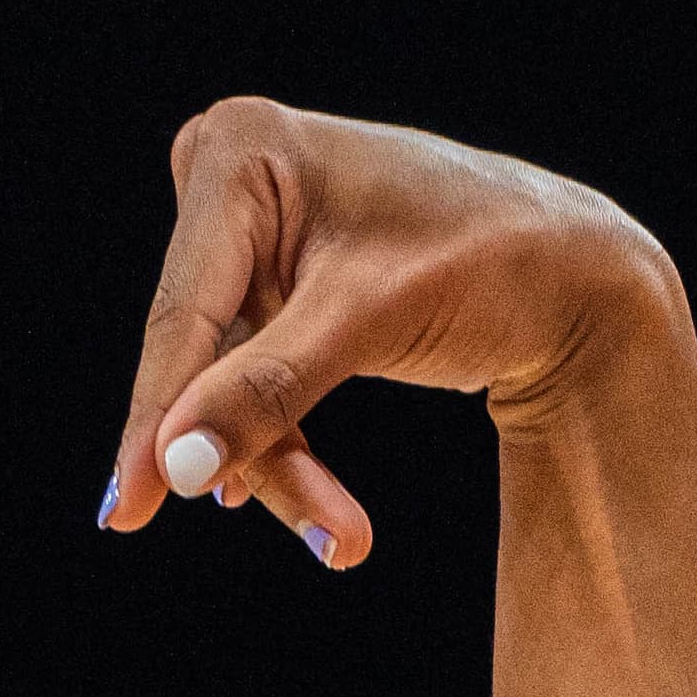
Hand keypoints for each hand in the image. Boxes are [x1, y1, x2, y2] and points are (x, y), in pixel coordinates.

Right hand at [98, 100, 670, 569]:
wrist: (570, 267)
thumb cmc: (486, 262)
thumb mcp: (369, 323)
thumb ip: (268, 390)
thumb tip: (178, 467)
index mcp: (240, 152)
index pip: (187, 311)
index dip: (157, 417)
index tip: (126, 509)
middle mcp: (231, 178)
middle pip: (209, 353)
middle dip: (253, 452)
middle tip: (335, 544)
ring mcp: (252, 232)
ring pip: (235, 379)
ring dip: (283, 463)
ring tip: (350, 540)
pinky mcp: (280, 281)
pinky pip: (262, 376)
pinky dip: (286, 438)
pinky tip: (312, 505)